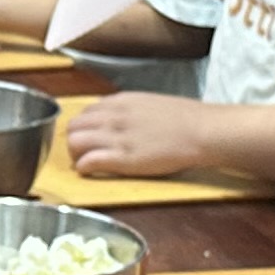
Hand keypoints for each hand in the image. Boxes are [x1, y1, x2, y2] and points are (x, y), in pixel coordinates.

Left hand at [61, 90, 207, 179]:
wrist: (201, 131)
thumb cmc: (184, 119)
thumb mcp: (150, 103)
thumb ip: (129, 110)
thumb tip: (119, 118)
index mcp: (120, 101)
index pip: (85, 111)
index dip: (84, 127)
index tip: (89, 137)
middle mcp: (113, 116)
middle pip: (73, 126)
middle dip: (73, 141)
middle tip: (83, 153)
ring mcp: (117, 137)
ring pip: (74, 142)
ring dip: (75, 155)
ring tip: (85, 164)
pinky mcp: (123, 159)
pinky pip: (89, 161)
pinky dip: (83, 168)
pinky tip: (90, 172)